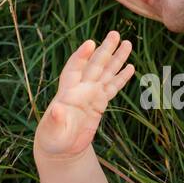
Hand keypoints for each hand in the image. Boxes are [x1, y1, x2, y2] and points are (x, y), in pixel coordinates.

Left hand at [34, 31, 134, 158]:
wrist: (61, 148)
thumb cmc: (52, 139)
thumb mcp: (52, 131)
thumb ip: (55, 120)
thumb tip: (56, 110)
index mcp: (67, 92)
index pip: (74, 69)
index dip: (81, 56)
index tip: (90, 43)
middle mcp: (81, 89)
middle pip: (95, 66)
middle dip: (105, 50)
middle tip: (115, 34)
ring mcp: (91, 95)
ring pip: (106, 73)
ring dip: (116, 59)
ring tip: (128, 43)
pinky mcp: (100, 104)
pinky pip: (113, 87)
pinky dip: (121, 78)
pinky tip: (131, 67)